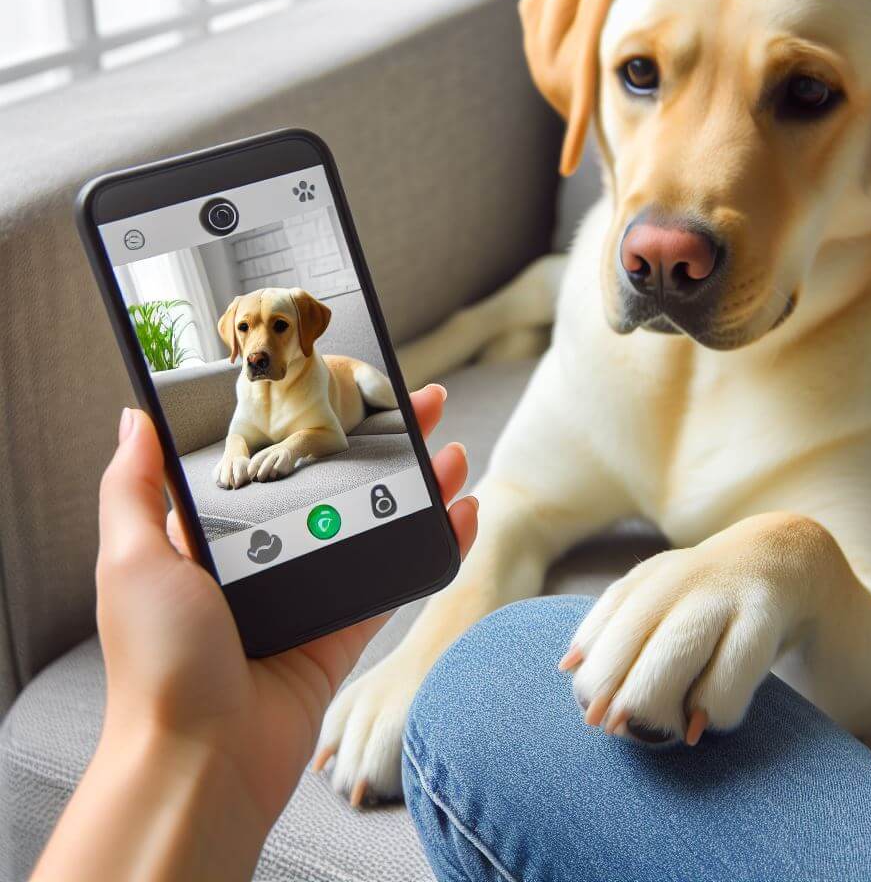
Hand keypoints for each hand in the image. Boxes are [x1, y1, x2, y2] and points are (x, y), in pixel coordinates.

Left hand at [97, 385, 475, 830]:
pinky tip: (461, 514)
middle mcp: (271, 559)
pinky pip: (398, 579)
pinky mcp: (346, 630)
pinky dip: (434, 545)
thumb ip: (134, 487)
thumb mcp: (131, 560)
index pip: (281, 461)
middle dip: (386, 444)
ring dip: (421, 487)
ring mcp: (314, 592)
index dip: (319, 423)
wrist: (202, 760)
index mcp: (221, 538)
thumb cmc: (158, 663)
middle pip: (343, 486)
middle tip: (422, 405)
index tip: (352, 388)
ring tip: (451, 450)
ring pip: (380, 524)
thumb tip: (134, 420)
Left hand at [561, 514, 816, 745]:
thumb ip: (616, 633)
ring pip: (677, 647)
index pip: (606, 620)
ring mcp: (722, 593)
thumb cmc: (708, 600)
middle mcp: (680, 579)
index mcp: (648, 579)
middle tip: (613, 726)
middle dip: (615, 688)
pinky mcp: (765, 614)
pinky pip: (733, 669)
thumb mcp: (660, 603)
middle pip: (632, 633)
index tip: (588, 708)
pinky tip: (705, 721)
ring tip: (659, 731)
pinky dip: (713, 707)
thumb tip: (568, 667)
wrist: (786, 559)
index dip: (592, 666)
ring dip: (657, 700)